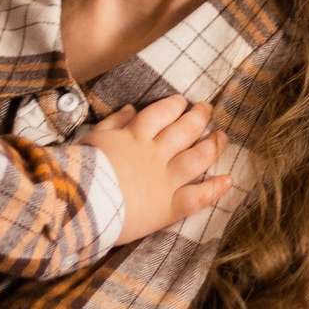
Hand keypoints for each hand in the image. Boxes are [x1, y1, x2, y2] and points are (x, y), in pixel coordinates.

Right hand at [85, 94, 230, 242]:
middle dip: (199, 117)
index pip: (161, 113)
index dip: (174, 105)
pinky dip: (215, 188)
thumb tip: (132, 108)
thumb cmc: (79, 170)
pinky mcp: (168, 207)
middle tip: (208, 109)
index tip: (182, 102)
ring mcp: (165, 180)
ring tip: (223, 137)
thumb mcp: (93, 138)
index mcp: (135, 136)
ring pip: (197, 158)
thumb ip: (114, 122)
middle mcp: (155, 154)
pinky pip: (198, 197)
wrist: (79, 202)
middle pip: (185, 131)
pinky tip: (228, 180)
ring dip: (213, 146)